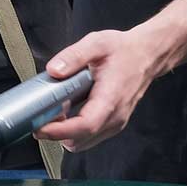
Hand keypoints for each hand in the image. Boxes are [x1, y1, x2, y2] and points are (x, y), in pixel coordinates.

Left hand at [39, 27, 162, 151]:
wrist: (148, 55)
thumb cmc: (124, 50)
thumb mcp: (97, 43)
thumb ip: (74, 56)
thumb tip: (53, 71)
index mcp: (110, 98)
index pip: (85, 126)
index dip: (59, 131)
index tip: (39, 128)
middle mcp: (115, 117)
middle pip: (80, 140)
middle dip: (56, 133)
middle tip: (41, 115)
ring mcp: (115, 123)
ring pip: (83, 143)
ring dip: (64, 134)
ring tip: (54, 112)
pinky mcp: (113, 124)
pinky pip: (89, 137)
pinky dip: (74, 131)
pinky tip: (67, 112)